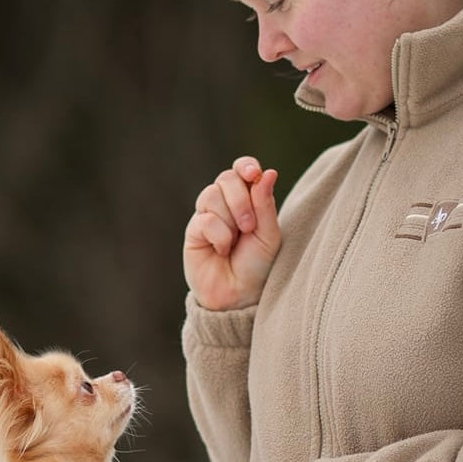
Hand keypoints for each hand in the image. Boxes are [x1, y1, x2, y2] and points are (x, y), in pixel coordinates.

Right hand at [184, 157, 280, 310]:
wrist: (238, 295)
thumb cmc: (257, 266)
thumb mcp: (269, 235)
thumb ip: (266, 204)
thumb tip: (268, 172)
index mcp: (248, 199)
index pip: (242, 169)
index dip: (246, 166)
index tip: (253, 174)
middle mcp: (226, 204)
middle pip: (226, 178)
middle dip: (240, 200)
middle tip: (249, 227)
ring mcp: (208, 216)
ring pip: (212, 194)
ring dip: (230, 219)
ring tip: (235, 242)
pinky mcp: (194, 231)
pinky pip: (204, 219)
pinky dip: (219, 235)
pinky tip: (221, 250)